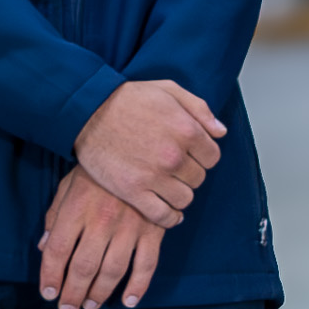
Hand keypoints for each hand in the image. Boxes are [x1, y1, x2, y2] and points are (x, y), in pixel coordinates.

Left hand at [39, 167, 168, 308]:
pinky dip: (138, 286)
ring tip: (90, 305)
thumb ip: (56, 216)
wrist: (139, 143)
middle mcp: (101, 220)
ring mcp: (130, 226)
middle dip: (72, 293)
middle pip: (83, 267)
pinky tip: (129, 300)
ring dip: (99, 293)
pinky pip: (147, 264)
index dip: (50, 277)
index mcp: (76, 208)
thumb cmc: (98, 166)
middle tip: (67, 308)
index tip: (48, 293)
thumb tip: (45, 248)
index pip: (58, 251)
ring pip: (112, 270)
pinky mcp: (153, 229)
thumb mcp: (69, 184)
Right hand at [75, 78, 225, 224]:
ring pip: (184, 199)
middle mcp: (173, 156)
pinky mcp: (133, 192)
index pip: (213, 157)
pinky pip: (163, 216)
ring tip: (168, 185)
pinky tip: (168, 212)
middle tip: (174, 167)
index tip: (191, 154)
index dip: (203, 155)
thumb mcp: (168, 90)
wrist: (87, 111)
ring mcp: (153, 176)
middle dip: (189, 173)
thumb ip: (200, 109)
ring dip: (179, 193)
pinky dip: (169, 218)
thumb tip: (221, 132)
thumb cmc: (127, 99)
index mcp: (186, 130)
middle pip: (199, 179)